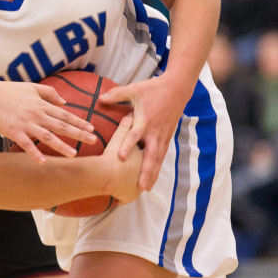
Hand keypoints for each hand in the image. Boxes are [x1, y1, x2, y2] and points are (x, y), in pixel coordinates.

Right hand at [0, 80, 94, 162]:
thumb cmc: (9, 91)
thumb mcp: (32, 87)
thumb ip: (49, 93)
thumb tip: (65, 102)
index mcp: (42, 104)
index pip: (65, 114)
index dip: (79, 122)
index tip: (92, 129)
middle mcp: (37, 114)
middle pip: (61, 126)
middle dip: (78, 133)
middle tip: (93, 140)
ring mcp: (26, 124)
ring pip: (47, 136)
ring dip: (61, 146)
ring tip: (74, 154)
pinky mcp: (14, 131)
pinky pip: (26, 144)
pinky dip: (35, 153)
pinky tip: (43, 162)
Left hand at [99, 75, 190, 190]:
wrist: (177, 88)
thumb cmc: (153, 88)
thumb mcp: (134, 89)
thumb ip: (116, 95)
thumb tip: (100, 98)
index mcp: (145, 120)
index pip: (135, 135)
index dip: (128, 146)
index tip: (121, 157)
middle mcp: (154, 131)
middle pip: (150, 155)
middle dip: (145, 171)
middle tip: (140, 186)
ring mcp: (162, 135)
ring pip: (158, 158)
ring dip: (152, 173)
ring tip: (146, 188)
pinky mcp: (167, 137)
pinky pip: (162, 155)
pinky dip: (158, 167)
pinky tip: (153, 178)